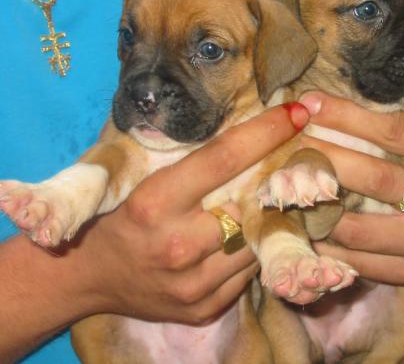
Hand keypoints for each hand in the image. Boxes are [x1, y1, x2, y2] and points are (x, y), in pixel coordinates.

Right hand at [0, 103, 308, 360]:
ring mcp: (193, 283)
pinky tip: (253, 232)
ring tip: (278, 195)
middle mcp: (176, 245)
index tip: (297, 112)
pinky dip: (256, 247)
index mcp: (154, 202)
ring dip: (272, 215)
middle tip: (300, 155)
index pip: (223, 158)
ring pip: (258, 239)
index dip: (265, 131)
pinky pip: (249, 270)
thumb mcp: (137, 175)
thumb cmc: (114, 214)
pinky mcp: (204, 308)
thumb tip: (243, 121)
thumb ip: (185, 154)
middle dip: (280, 175)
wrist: (86, 277)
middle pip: (251, 202)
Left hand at [299, 92, 403, 284]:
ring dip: (317, 210)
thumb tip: (311, 105)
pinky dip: (326, 244)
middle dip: (327, 161)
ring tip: (291, 192)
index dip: (347, 117)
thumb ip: (375, 122)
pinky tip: (306, 227)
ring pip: (359, 229)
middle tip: (295, 150)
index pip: (394, 131)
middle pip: (376, 179)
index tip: (310, 106)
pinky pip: (359, 261)